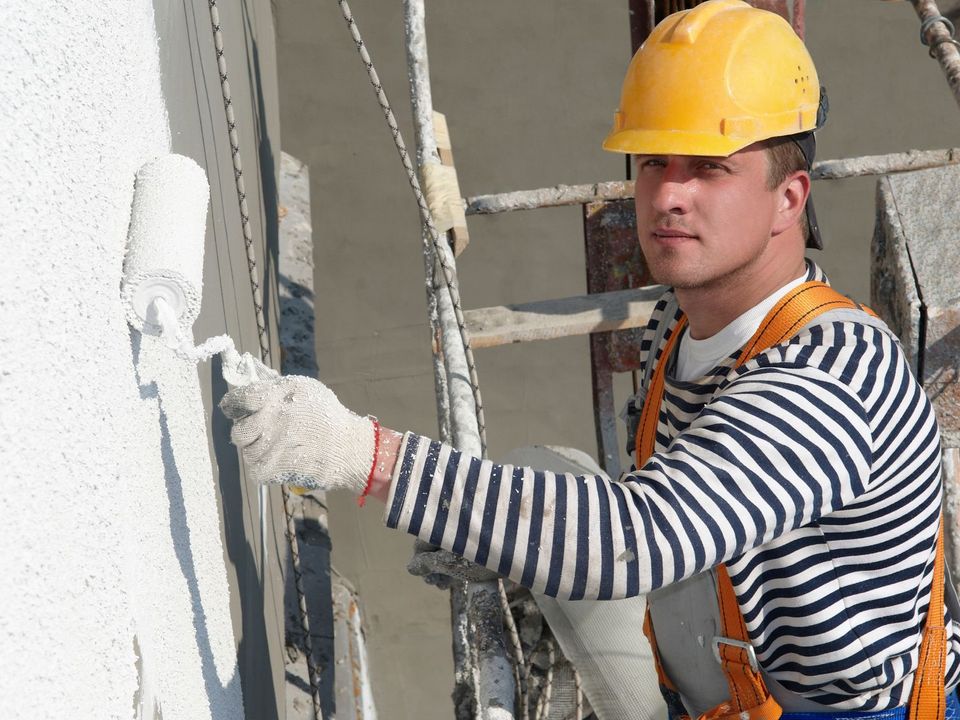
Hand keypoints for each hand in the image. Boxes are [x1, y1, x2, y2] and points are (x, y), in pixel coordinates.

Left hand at [219, 375, 375, 492]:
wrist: (348, 448)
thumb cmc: (327, 416)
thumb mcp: (305, 388)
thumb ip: (275, 385)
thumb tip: (251, 378)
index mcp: (277, 396)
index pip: (239, 399)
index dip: (233, 405)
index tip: (235, 409)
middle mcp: (271, 420)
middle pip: (239, 430)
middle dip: (247, 432)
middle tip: (261, 432)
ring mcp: (271, 446)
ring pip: (247, 453)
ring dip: (258, 451)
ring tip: (278, 448)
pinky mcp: (274, 469)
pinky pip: (256, 470)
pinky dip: (265, 468)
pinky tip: (281, 461)